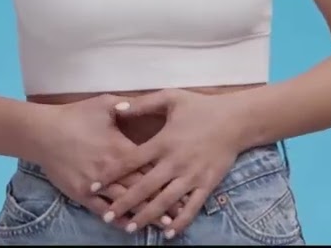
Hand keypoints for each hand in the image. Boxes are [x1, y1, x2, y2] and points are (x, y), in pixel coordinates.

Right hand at [24, 95, 180, 225]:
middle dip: (162, 202)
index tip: (186, 187)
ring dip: (144, 213)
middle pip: (142, 189)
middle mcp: (112, 170)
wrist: (42, 133)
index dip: (168, 178)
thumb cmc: (74, 116)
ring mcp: (96, 184)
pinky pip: (102, 209)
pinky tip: (130, 226)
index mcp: (121, 148)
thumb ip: (125, 105)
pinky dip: (117, 218)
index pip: (150, 167)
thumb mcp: (102, 104)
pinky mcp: (81, 193)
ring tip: (164, 224)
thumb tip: (140, 105)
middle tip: (181, 213)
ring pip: (125, 202)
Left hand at [99, 90, 247, 236]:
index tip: (93, 184)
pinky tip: (168, 232)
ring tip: (130, 227)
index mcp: (163, 142)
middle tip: (107, 216)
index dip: (110, 174)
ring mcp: (192, 175)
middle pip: (144, 187)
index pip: (130, 161)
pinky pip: (192, 207)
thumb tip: (116, 108)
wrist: (236, 120)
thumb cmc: (201, 107)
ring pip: (165, 201)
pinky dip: (180, 221)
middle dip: (124, 203)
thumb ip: (142, 104)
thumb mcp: (171, 98)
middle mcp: (175, 162)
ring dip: (147, 216)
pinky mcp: (207, 184)